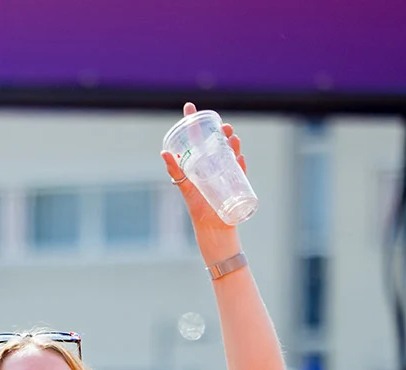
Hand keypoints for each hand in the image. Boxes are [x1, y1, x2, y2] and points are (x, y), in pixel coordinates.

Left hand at [161, 103, 246, 245]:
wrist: (211, 227)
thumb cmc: (197, 207)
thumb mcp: (184, 186)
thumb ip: (175, 170)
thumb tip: (164, 152)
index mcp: (200, 161)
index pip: (197, 136)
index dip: (194, 121)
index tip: (190, 106)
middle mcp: (215, 163)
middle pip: (219, 141)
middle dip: (222, 131)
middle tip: (223, 127)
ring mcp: (227, 172)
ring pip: (232, 153)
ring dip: (234, 144)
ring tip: (232, 139)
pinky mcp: (237, 184)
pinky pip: (241, 171)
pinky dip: (240, 165)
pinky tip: (239, 159)